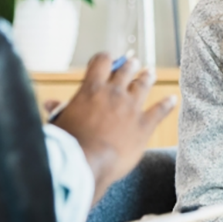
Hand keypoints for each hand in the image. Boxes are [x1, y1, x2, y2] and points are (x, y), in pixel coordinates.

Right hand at [51, 52, 176, 201]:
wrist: (85, 163)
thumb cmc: (67, 145)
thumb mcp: (59, 123)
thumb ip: (58, 110)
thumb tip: (49, 103)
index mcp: (91, 88)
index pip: (102, 61)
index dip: (105, 58)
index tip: (108, 59)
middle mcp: (114, 93)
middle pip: (126, 70)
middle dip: (130, 65)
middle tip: (133, 62)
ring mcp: (131, 107)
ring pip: (143, 84)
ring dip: (146, 76)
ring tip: (149, 72)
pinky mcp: (144, 125)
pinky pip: (160, 110)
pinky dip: (167, 104)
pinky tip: (173, 99)